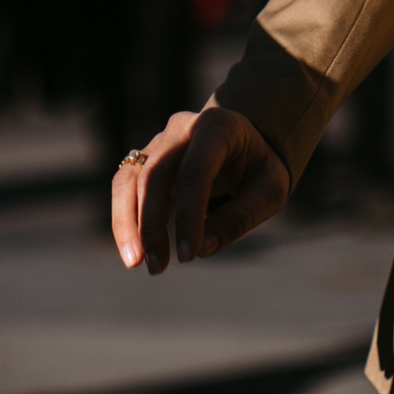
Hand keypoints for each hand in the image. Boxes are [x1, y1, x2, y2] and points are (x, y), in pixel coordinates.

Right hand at [111, 107, 289, 274]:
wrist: (246, 144)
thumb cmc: (260, 168)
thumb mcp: (270, 190)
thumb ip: (240, 216)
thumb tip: (203, 249)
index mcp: (217, 126)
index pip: (195, 171)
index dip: (189, 215)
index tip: (189, 255)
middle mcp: (182, 127)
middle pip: (156, 173)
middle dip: (152, 224)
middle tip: (157, 267)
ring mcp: (159, 140)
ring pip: (130, 178)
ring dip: (127, 222)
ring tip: (135, 262)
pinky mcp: (145, 158)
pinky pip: (124, 185)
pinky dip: (123, 218)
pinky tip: (132, 249)